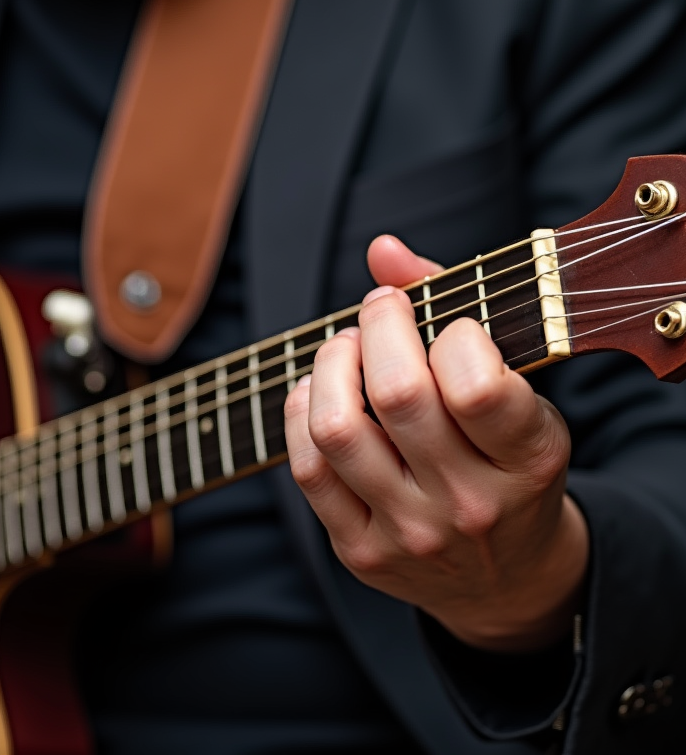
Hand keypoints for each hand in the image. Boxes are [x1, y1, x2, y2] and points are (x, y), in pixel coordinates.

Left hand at [284, 235, 588, 651]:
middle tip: (379, 311)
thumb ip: (456, 309)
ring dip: (331, 366)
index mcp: (528, 461)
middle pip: (397, 395)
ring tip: (345, 348)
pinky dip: (302, 414)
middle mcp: (468, 504)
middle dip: (378, 327)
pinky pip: (307, 469)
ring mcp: (408, 533)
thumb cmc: (510, 467)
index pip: (478, 385)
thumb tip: (381, 249)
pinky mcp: (359, 552)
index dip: (452, 333)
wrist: (506, 582)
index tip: (448, 325)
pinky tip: (319, 394)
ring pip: (338, 429)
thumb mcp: (520, 395)